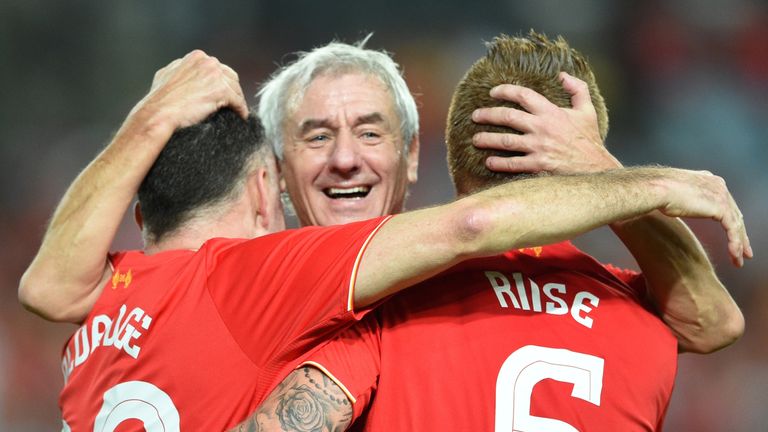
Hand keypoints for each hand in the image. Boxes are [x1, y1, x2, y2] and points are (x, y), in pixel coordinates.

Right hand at [129, 50, 247, 135]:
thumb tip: (183, 73)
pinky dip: (241, 110)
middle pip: (230, 76)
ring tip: (238, 112)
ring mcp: (215, 75)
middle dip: (231, 89)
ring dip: (237, 100)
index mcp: (196, 57)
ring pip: (235, 89)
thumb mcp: (166, 76)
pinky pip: (238, 101)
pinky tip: (241, 117)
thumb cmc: (159, 100)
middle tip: (233, 103)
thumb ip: (179, 70)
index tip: (223, 93)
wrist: (158, 113)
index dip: (221, 82)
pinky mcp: (221, 91)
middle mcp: (207, 62)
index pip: (217, 68)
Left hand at [472, 72, 619, 173]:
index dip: (505, 90)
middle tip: (475, 116)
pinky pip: (513, 164)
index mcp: (552, 112)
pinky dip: (499, 163)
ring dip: (487, 139)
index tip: (492, 92)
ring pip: (505, 141)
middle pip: (507, 117)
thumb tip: (562, 74)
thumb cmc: (589, 140)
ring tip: (475, 140)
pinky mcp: (538, 166)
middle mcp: (542, 128)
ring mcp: (539, 147)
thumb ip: (577, 89)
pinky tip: (489, 161)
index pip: (523, 95)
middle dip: (487, 115)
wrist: (597, 169)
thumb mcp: (588, 111)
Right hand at [659, 168, 752, 266]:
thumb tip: (678, 207)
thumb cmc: (657, 192)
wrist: (656, 189)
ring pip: (736, 223)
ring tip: (739, 259)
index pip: (725, 204)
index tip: (732, 233)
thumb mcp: (675, 195)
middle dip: (740, 234)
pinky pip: (732, 229)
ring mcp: (721, 195)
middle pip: (734, 214)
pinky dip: (734, 244)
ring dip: (739, 244)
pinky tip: (734, 255)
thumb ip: (684, 200)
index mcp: (709, 180)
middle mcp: (718, 185)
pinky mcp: (720, 207)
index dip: (730, 220)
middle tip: (743, 250)